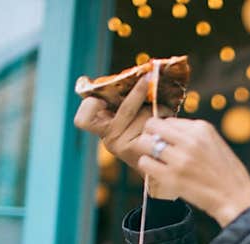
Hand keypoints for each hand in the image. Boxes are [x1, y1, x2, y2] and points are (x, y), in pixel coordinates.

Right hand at [73, 77, 177, 198]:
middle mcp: (109, 140)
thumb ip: (124, 101)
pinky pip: (154, 123)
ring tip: (164, 114)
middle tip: (148, 76)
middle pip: (124, 108)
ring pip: (143, 114)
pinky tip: (167, 123)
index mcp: (101, 129)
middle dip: (139, 92)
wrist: (161, 164)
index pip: (82, 121)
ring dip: (158, 109)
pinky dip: (164, 117)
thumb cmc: (145, 133)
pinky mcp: (141, 150)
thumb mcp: (130, 117)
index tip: (102, 99)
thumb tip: (144, 73)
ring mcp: (124, 147)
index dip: (89, 106)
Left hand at [134, 117, 249, 225]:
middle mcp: (190, 140)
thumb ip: (194, 135)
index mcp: (202, 128)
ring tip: (155, 160)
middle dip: (150, 135)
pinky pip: (145, 163)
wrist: (236, 199)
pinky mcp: (172, 177)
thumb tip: (170, 132)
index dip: (164, 131)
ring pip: (144, 143)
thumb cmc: (228, 174)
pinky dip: (147, 166)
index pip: (169, 120)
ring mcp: (180, 159)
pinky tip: (156, 171)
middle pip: (152, 125)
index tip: (167, 141)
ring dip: (146, 151)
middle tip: (153, 147)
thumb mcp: (216, 143)